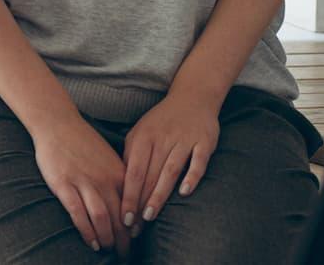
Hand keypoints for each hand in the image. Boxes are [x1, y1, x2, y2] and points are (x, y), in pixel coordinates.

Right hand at [33, 116, 130, 258]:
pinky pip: (78, 214)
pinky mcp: (64, 184)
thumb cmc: (82, 141)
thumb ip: (118, 177)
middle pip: (120, 217)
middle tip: (125, 253)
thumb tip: (127, 202)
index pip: (133, 206)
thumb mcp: (108, 156)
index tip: (136, 238)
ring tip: (108, 249)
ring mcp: (84, 182)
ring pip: (102, 218)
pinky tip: (91, 242)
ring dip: (107, 238)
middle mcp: (105, 179)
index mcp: (119, 173)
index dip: (136, 227)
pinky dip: (87, 231)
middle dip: (124, 240)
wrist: (57, 123)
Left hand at [121, 93, 219, 236]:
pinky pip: (198, 161)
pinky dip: (192, 176)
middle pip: (149, 175)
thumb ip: (131, 155)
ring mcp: (184, 140)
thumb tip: (119, 184)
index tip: (123, 216)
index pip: (133, 170)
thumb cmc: (161, 121)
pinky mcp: (204, 142)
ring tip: (150, 216)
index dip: (127, 194)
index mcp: (143, 137)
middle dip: (140, 202)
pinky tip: (185, 193)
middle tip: (134, 226)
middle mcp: (162, 139)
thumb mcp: (140, 133)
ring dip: (159, 194)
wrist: (192, 97)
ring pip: (170, 171)